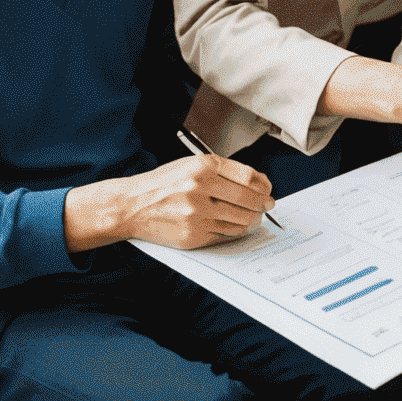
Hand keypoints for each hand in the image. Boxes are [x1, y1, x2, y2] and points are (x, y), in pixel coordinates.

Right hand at [66, 152, 274, 252]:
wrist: (133, 205)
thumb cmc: (165, 182)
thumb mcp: (192, 165)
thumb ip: (223, 171)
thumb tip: (257, 183)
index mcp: (203, 166)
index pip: (247, 177)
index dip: (263, 185)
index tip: (268, 189)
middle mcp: (200, 188)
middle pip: (247, 200)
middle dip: (262, 204)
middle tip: (267, 206)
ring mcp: (196, 214)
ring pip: (239, 220)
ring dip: (251, 220)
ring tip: (253, 217)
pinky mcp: (192, 236)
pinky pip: (224, 235)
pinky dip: (234, 231)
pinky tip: (235, 226)